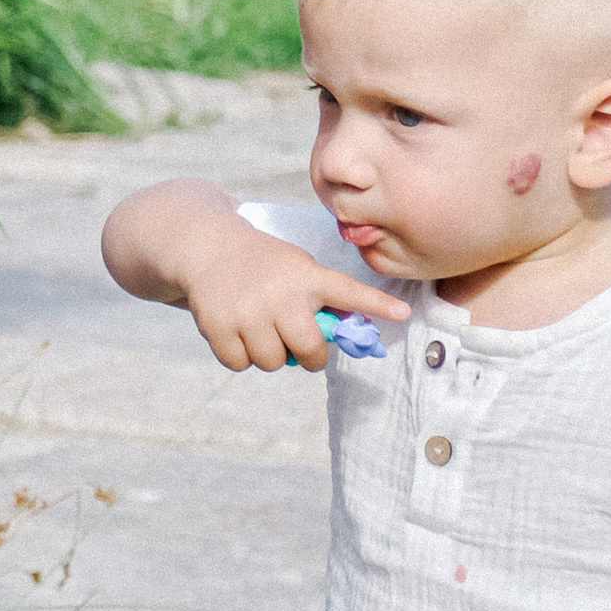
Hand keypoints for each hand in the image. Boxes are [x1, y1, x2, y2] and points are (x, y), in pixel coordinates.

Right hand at [177, 208, 410, 374]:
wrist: (208, 247)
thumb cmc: (264, 266)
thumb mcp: (296, 269)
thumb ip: (320, 300)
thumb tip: (347, 341)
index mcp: (306, 276)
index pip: (347, 291)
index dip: (376, 304)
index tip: (403, 313)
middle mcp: (280, 293)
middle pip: (310, 350)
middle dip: (308, 355)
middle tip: (298, 344)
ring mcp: (249, 311)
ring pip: (273, 362)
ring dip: (269, 354)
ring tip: (259, 327)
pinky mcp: (219, 326)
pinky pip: (240, 364)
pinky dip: (239, 356)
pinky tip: (235, 330)